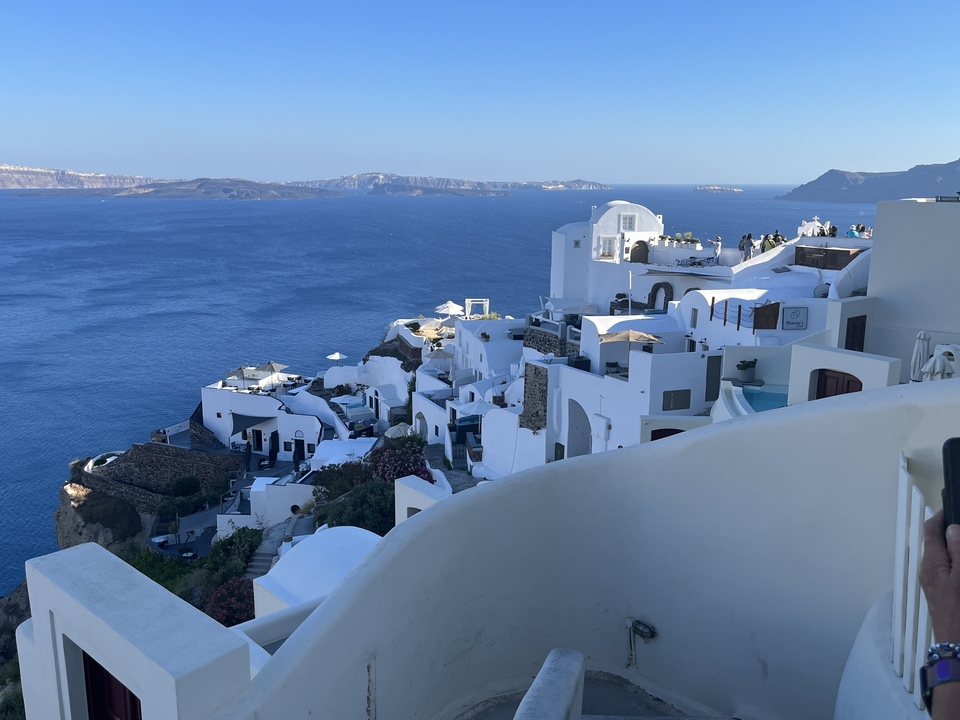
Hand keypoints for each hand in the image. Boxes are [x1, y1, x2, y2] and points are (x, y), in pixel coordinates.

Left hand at [920, 510, 959, 642]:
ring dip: (953, 546)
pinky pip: (947, 568)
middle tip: (959, 523)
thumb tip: (952, 528)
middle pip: (936, 541)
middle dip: (950, 531)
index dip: (941, 516)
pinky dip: (954, 560)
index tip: (953, 507)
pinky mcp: (940, 591)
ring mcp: (933, 581)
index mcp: (932, 562)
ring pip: (942, 555)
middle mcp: (928, 569)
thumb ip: (957, 551)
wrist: (957, 644)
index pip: (931, 530)